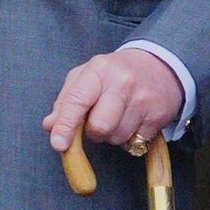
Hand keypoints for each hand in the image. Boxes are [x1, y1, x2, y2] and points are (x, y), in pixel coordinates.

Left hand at [43, 49, 183, 153]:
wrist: (158, 66)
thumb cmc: (113, 74)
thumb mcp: (86, 78)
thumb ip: (66, 101)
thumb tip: (50, 126)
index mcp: (98, 70)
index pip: (77, 100)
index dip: (66, 124)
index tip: (58, 144)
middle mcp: (122, 83)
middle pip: (99, 126)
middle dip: (93, 132)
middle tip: (97, 121)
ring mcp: (142, 99)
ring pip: (117, 137)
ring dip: (112, 136)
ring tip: (117, 117)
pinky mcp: (158, 116)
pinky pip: (136, 143)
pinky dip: (130, 138)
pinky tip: (133, 120)